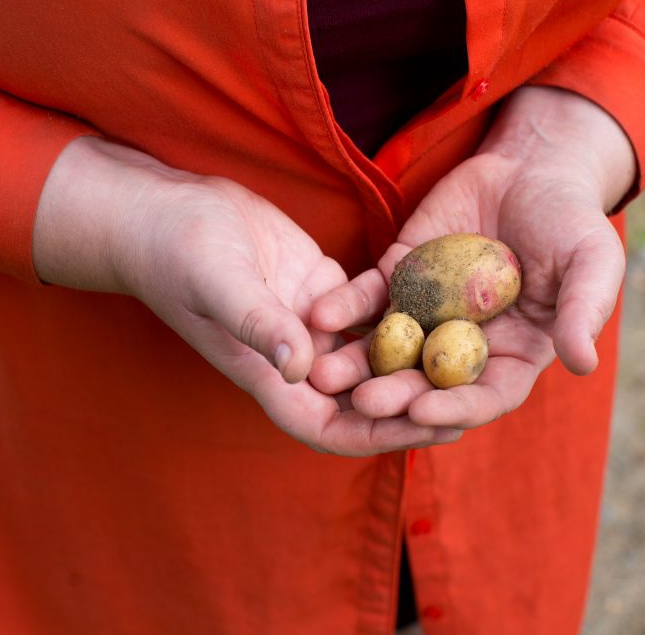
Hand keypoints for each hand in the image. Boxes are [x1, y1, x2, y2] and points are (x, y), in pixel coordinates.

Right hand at [33, 136, 459, 453]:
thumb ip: (258, 323)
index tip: (434, 429)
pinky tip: (447, 306)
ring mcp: (312, 323)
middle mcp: (298, 358)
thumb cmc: (179, 250)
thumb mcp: (218, 282)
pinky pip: (371, 311)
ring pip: (372, 357)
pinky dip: (403, 315)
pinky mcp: (324, 289)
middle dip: (414, 403)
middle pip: (364, 398)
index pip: (331, 426)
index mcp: (270, 374)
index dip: (382, 435)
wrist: (169, 210)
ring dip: (415, 361)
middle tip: (475, 398)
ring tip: (473, 358)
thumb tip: (302, 366)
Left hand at [310, 86, 635, 429]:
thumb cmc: (571, 219)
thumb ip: (582, 310)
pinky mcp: (400, 275)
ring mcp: (428, 311)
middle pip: (426, 379)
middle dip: (394, 393)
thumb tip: (581, 364)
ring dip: (356, 362)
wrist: (530, 167)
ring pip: (389, 346)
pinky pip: (368, 296)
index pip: (484, 394)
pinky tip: (320, 314)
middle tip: (361, 402)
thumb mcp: (591, 260)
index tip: (422, 413)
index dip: (454, 408)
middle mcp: (465, 342)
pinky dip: (344, 306)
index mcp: (513, 353)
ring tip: (322, 374)